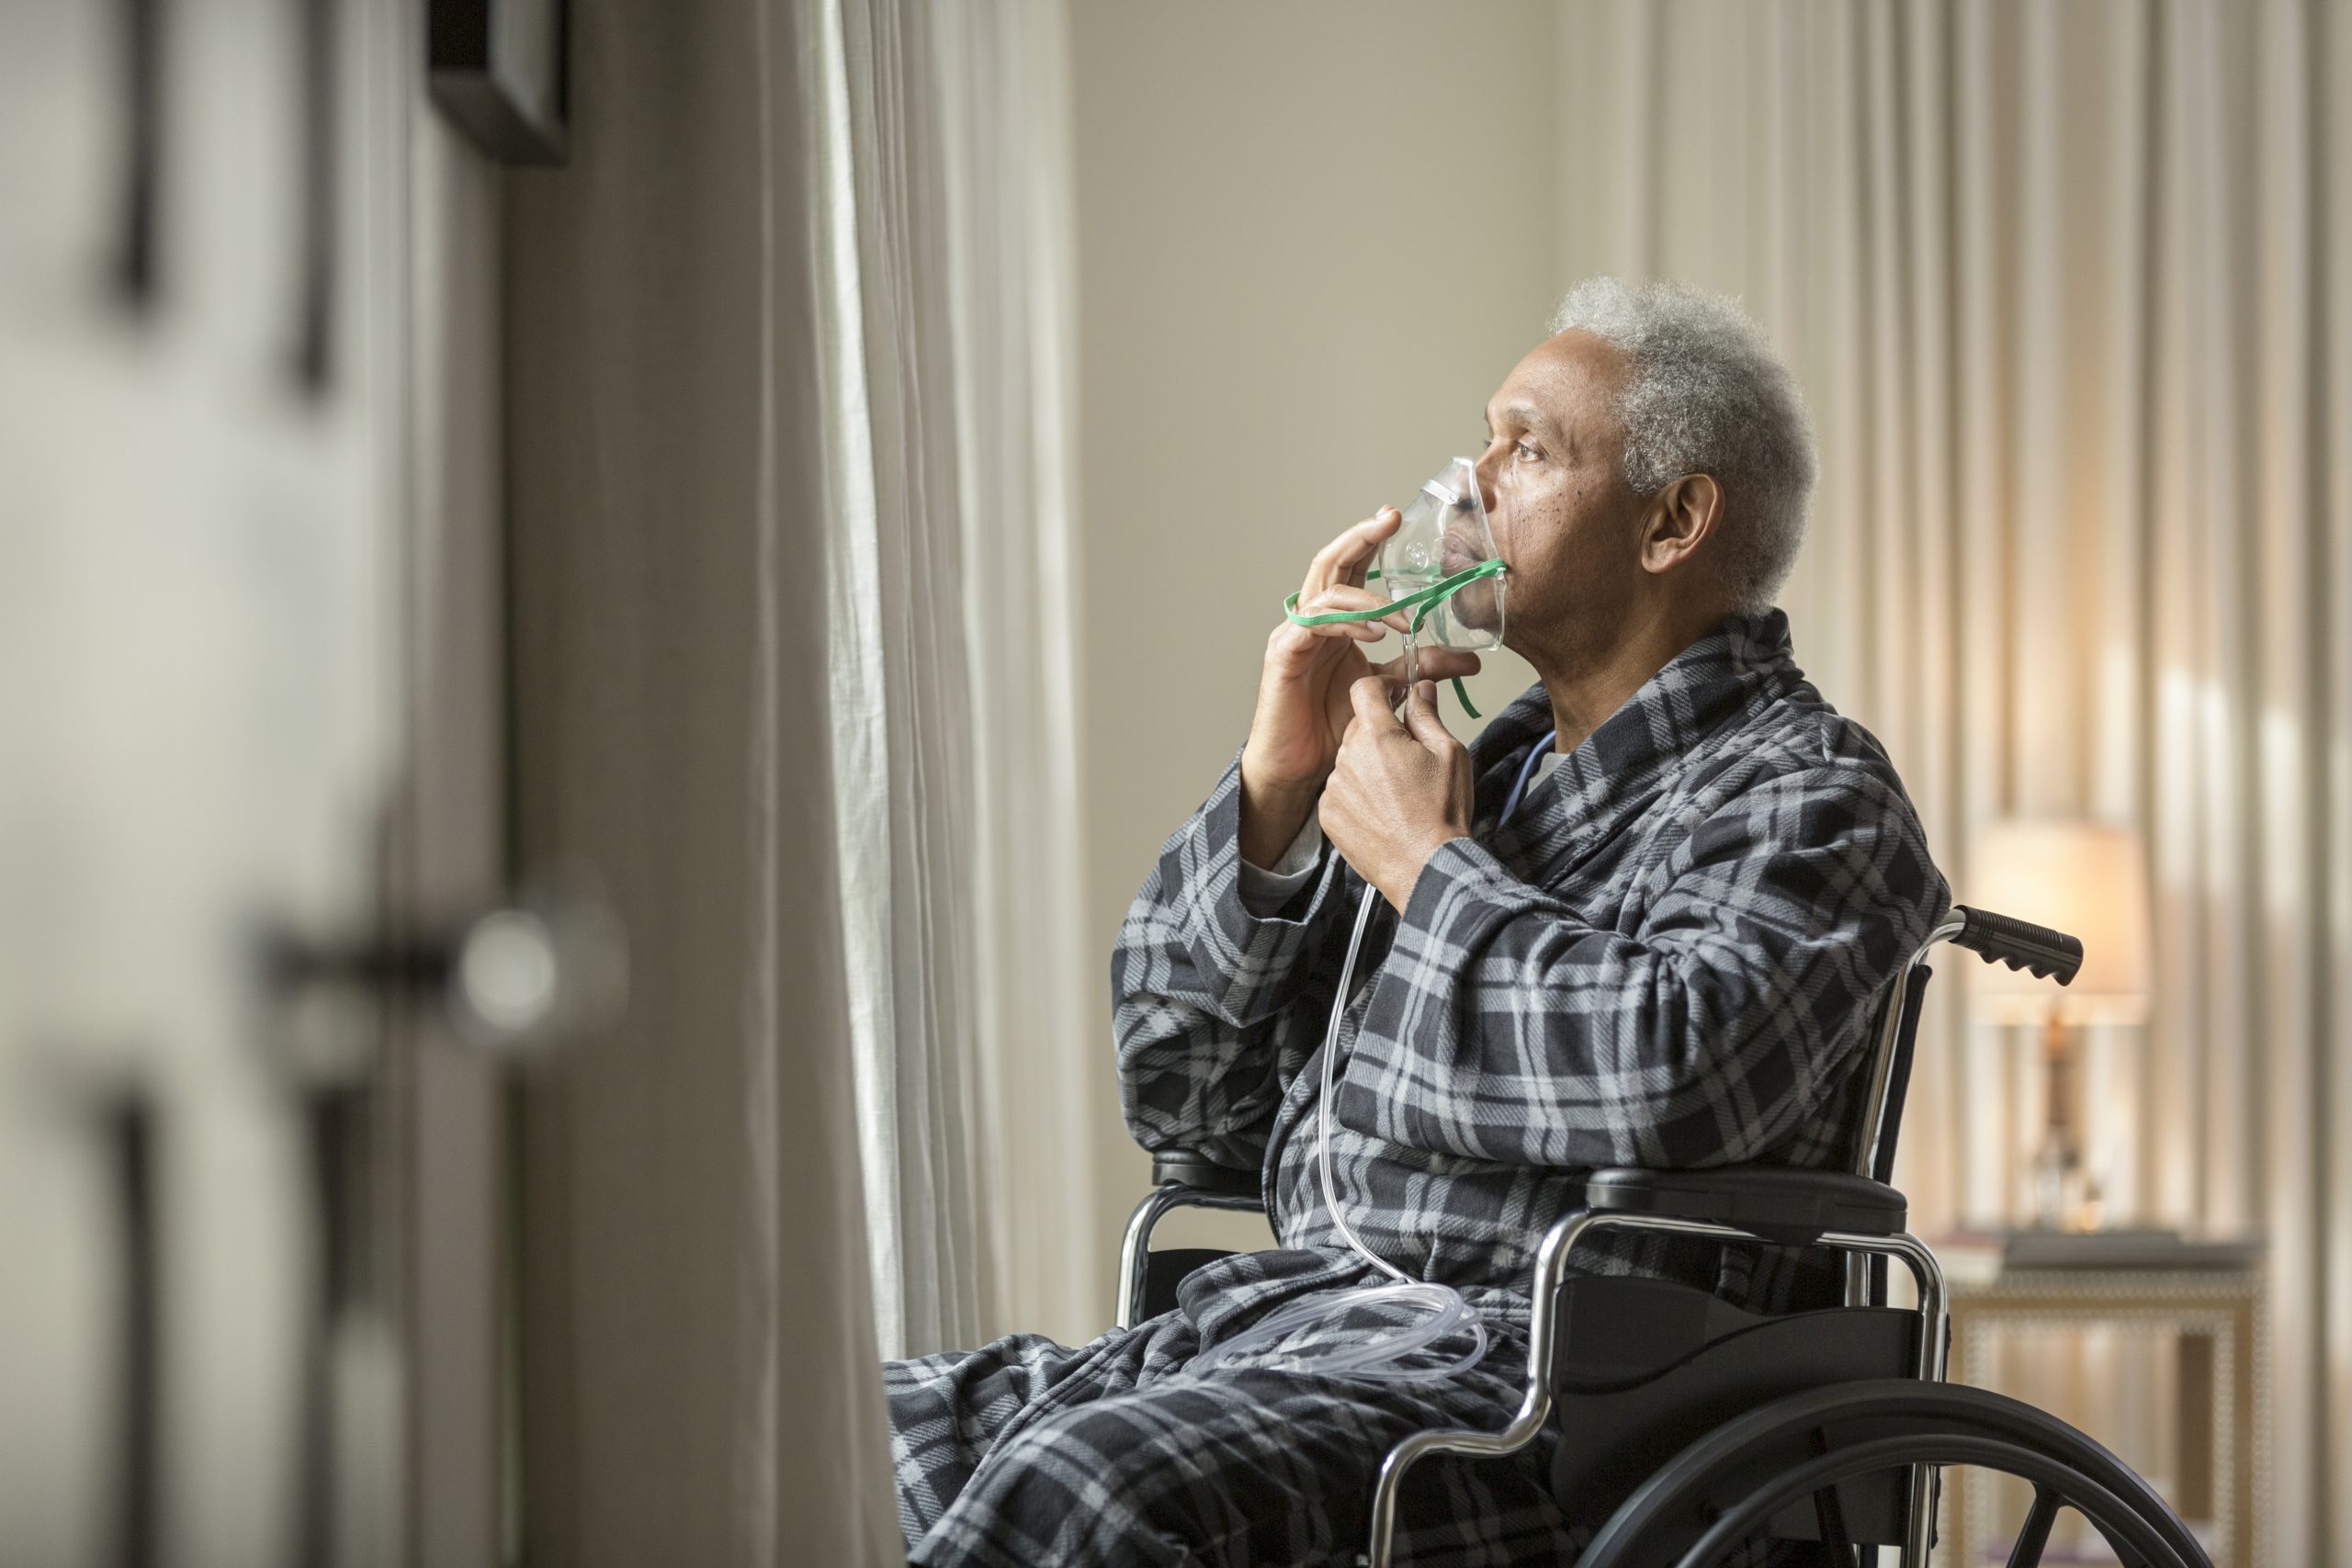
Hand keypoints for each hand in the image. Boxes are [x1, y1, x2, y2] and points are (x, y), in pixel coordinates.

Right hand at [1239, 512, 1479, 867]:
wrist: (1302, 767)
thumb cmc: (1334, 726)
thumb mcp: (1389, 689)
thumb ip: (1423, 668)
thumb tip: (1471, 659)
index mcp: (1335, 621)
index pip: (1351, 568)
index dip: (1370, 540)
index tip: (1397, 518)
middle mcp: (1312, 620)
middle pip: (1331, 563)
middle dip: (1361, 538)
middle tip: (1390, 519)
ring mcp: (1294, 635)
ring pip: (1326, 591)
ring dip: (1369, 598)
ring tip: (1402, 617)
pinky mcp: (1283, 655)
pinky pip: (1313, 625)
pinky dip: (1346, 623)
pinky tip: (1374, 633)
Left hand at [1319, 679, 1474, 909]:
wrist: (1425, 867)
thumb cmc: (1442, 814)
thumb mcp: (1450, 753)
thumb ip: (1428, 715)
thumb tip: (1421, 689)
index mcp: (1378, 736)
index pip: (1364, 689)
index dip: (1381, 688)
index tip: (1394, 696)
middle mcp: (1348, 756)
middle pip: (1358, 727)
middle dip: (1380, 734)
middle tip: (1407, 758)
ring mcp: (1334, 787)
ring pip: (1349, 760)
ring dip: (1367, 766)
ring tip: (1396, 793)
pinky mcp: (1327, 814)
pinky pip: (1339, 790)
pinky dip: (1356, 794)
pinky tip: (1381, 811)